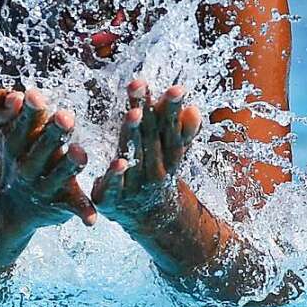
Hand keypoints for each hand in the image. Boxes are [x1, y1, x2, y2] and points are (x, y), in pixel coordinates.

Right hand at [0, 87, 96, 228]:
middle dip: (53, 133)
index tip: (32, 95)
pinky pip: (74, 207)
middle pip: (41, 149)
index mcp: (16, 146)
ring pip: (59, 175)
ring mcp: (45, 187)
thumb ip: (2, 108)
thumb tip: (14, 95)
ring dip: (69, 165)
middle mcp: (28, 167)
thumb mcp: (3, 130)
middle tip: (65, 116)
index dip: (27, 112)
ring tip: (80, 153)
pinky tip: (92, 219)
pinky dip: (83, 212)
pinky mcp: (62, 204)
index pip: (22, 126)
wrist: (11, 206)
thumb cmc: (16, 154)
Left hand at [91, 79, 200, 228]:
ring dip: (133, 135)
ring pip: (133, 156)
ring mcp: (134, 186)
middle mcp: (154, 171)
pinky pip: (114, 186)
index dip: (171, 109)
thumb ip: (183, 132)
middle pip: (149, 137)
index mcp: (168, 158)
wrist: (153, 222)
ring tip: (133, 113)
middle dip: (145, 110)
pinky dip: (116, 175)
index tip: (176, 88)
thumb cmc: (159, 177)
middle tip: (139, 84)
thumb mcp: (173, 155)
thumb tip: (194, 109)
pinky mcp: (112, 199)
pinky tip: (119, 162)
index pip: (170, 129)